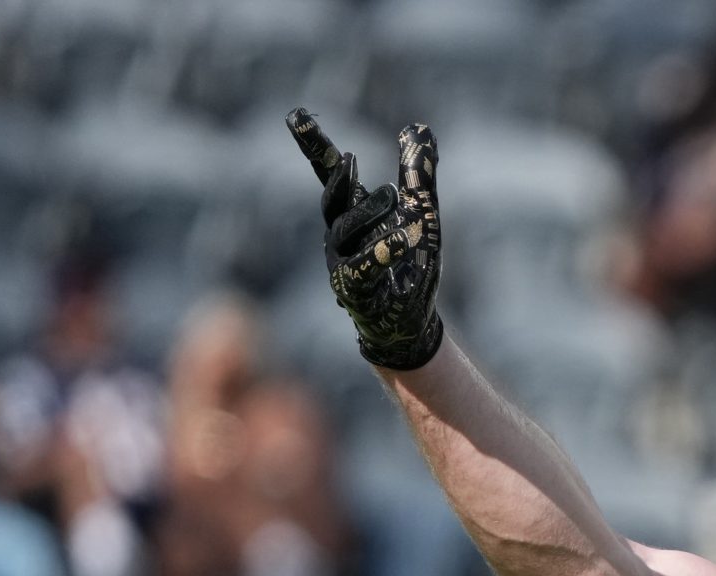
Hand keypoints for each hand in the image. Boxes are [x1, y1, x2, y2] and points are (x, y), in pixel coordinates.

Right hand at [287, 108, 444, 369]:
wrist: (409, 320)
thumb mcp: (420, 212)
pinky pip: (363, 268)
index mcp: (351, 212)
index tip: (295, 114)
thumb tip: (419, 126)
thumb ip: (418, 173)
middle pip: (330, 201)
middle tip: (352, 160)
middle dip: (336, 180)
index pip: (327, 173)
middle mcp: (339, 234)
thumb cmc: (408, 263)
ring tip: (396, 195)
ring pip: (344, 232)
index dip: (314, 145)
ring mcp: (342, 263)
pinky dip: (382, 252)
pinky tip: (403, 239)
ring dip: (368, 212)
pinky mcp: (355, 291)